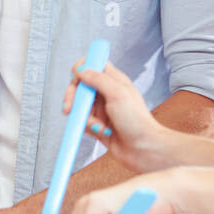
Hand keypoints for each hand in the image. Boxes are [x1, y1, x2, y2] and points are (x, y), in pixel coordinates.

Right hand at [64, 60, 171, 174]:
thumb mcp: (118, 94)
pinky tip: (100, 131)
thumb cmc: (138, 121)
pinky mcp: (97, 124)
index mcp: (114, 81)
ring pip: (80, 106)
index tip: (75, 75)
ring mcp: (101, 109)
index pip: (94, 65)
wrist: (144, 149)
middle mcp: (107, 93)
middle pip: (81, 86)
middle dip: (73, 96)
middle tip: (69, 106)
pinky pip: (82, 122)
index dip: (82, 67)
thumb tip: (81, 69)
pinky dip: (87, 127)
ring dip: (84, 116)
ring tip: (95, 124)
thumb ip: (98, 79)